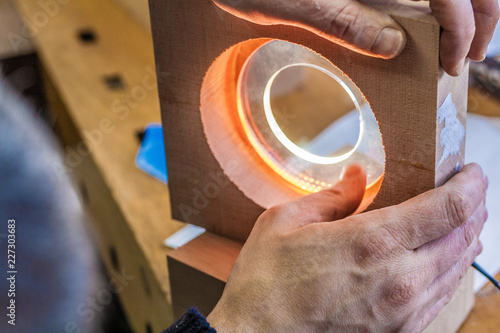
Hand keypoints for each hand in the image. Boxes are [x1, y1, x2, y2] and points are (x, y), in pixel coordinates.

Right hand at [207, 163, 487, 331]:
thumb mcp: (286, 222)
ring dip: (466, 240)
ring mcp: (403, 312)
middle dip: (473, 209)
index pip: (447, 208)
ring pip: (457, 269)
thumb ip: (333, 196)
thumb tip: (359, 176)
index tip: (473, 173)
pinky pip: (441, 297)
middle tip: (470, 193)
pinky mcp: (398, 332)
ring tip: (463, 221)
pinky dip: (450, 271)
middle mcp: (399, 279)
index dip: (470, 186)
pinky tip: (442, 261)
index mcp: (372, 242)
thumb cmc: (265, 281)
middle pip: (462, 237)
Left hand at [213, 0, 498, 75]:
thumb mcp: (289, 4)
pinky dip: (431, 1)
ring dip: (462, 4)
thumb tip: (395, 46)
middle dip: (480, 12)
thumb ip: (342, 20)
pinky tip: (421, 23)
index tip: (454, 65)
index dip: (464, 28)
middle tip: (468, 55)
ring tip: (455, 41)